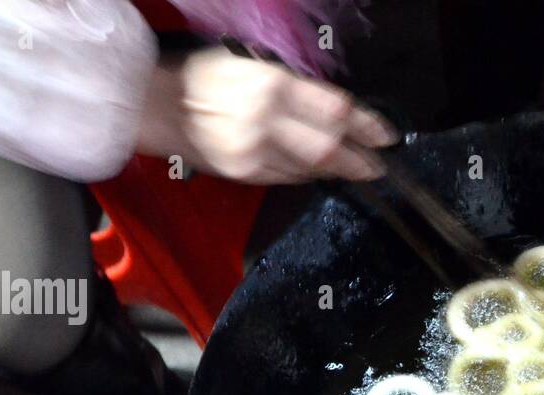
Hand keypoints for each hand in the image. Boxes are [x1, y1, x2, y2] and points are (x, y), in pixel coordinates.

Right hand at [136, 48, 397, 184]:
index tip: (386, 134)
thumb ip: (293, 89)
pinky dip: (306, 174)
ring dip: (336, 169)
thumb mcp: (253, 67)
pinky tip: (317, 171)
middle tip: (378, 166)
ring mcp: (254, 152)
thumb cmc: (204, 78)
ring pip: (310, 167)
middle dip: (359, 159)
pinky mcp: (245, 174)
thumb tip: (332, 109)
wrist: (156, 104)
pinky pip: (287, 178)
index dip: (366, 124)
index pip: (334, 110)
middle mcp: (265, 121)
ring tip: (355, 168)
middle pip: (328, 147)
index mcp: (271, 87)